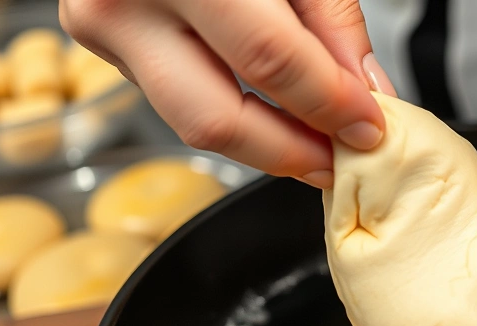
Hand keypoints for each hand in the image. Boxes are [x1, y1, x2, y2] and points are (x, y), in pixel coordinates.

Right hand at [60, 0, 397, 187]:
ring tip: (315, 143)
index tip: (370, 128)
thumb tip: (365, 92)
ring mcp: (106, 32)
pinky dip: (235, 115)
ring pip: (194, 126)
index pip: (269, 60)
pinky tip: (273, 113)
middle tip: (341, 160)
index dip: (328, 104)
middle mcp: (126, 4)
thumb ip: (330, 20)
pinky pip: (181, 103)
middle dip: (291, 152)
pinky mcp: (108, 51)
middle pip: (218, 118)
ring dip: (266, 145)